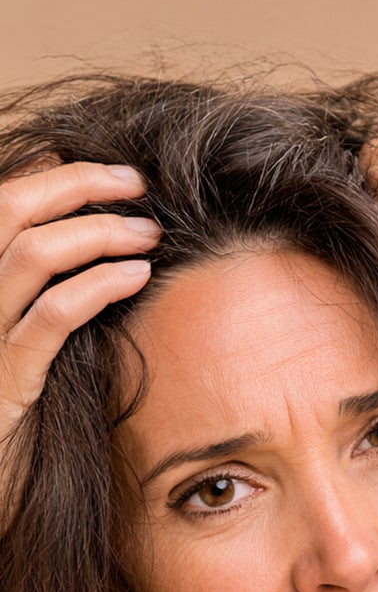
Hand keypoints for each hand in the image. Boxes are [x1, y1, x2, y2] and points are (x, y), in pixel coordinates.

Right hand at [0, 159, 160, 530]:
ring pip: (30, 254)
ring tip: (148, 233)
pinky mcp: (4, 378)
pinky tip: (135, 277)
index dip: (53, 179)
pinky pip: (51, 317)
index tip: (112, 176)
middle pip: (8, 209)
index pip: (0, 204)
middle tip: (135, 184)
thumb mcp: (24, 341)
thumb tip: (101, 244)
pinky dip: (97, 286)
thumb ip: (45, 293)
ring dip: (97, 231)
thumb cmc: (14, 416)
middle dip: (75, 185)